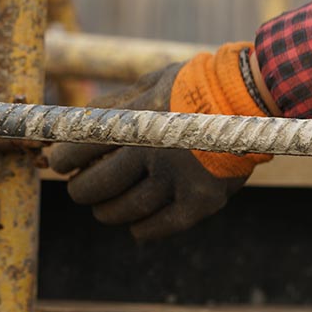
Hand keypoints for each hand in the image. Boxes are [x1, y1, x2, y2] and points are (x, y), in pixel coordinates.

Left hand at [47, 44, 270, 239]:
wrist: (249, 97)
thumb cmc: (193, 86)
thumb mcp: (150, 82)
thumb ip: (112, 104)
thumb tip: (71, 123)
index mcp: (136, 120)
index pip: (78, 150)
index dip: (62, 160)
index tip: (62, 163)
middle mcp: (153, 151)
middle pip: (95, 188)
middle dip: (81, 190)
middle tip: (82, 187)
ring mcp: (177, 180)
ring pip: (122, 211)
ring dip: (106, 211)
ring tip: (107, 205)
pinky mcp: (199, 201)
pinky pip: (156, 228)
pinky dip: (139, 229)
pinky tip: (137, 224)